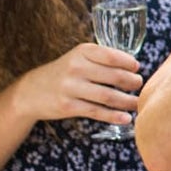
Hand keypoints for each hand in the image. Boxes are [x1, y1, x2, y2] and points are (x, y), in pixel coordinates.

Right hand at [13, 43, 141, 125]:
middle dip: (132, 82)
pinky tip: (126, 118)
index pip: (111, 55)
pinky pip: (97, 112)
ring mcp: (71, 87)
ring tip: (137, 103)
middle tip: (140, 86)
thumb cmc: (64, 74)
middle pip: (113, 76)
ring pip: (108, 96)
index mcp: (81, 52)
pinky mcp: (68, 106)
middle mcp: (76, 67)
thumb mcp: (78, 59)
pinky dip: (114, 116)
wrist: (30, 92)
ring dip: (127, 101)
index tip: (137, 68)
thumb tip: (134, 67)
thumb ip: (101, 60)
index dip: (128, 63)